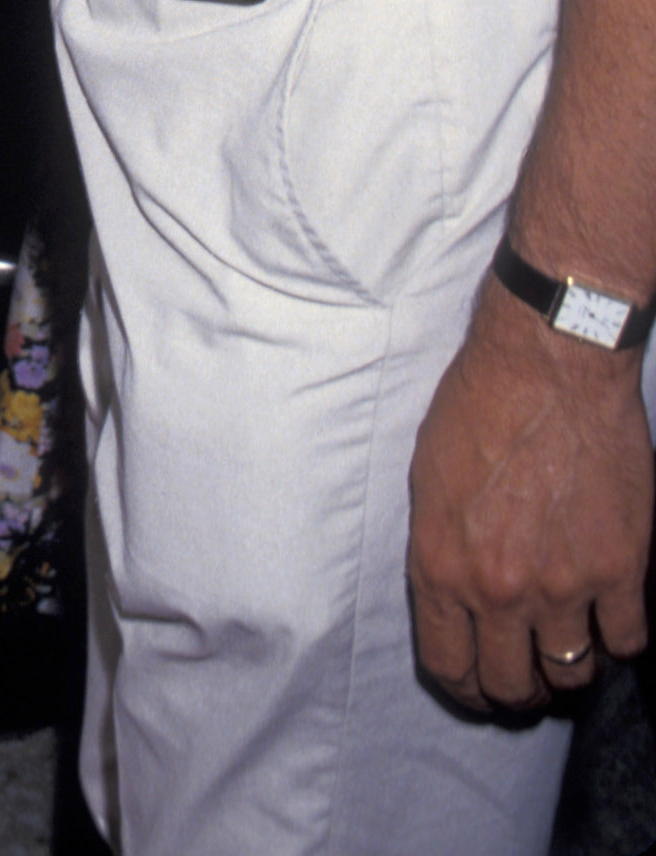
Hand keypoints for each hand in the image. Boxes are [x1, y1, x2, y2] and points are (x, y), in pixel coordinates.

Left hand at [407, 276, 652, 709]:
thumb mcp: (428, 480)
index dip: (465, 690)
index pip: (450, 668)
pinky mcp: (620, 567)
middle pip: (511, 686)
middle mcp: (500, 589)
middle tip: (526, 678)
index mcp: (442, 566)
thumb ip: (440, 549)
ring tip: (567, 649)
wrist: (548, 363)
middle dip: (516, 691)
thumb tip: (454, 598)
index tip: (476, 689)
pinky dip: (618, 638)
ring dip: (568, 669)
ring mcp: (565, 584)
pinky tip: (608, 618)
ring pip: (573, 674)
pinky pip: (627, 640)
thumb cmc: (479, 404)